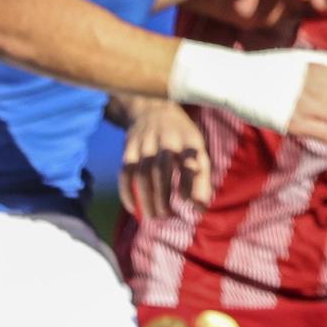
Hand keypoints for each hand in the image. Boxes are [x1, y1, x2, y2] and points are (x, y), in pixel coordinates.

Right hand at [119, 99, 210, 216]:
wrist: (152, 109)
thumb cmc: (182, 137)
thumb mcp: (198, 148)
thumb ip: (202, 177)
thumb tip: (201, 208)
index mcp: (188, 139)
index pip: (190, 161)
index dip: (191, 182)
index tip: (194, 204)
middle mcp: (165, 140)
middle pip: (162, 171)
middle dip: (163, 196)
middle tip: (167, 217)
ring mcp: (144, 144)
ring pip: (142, 174)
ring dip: (146, 198)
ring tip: (153, 217)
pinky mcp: (128, 149)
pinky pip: (125, 173)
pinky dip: (126, 191)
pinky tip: (133, 208)